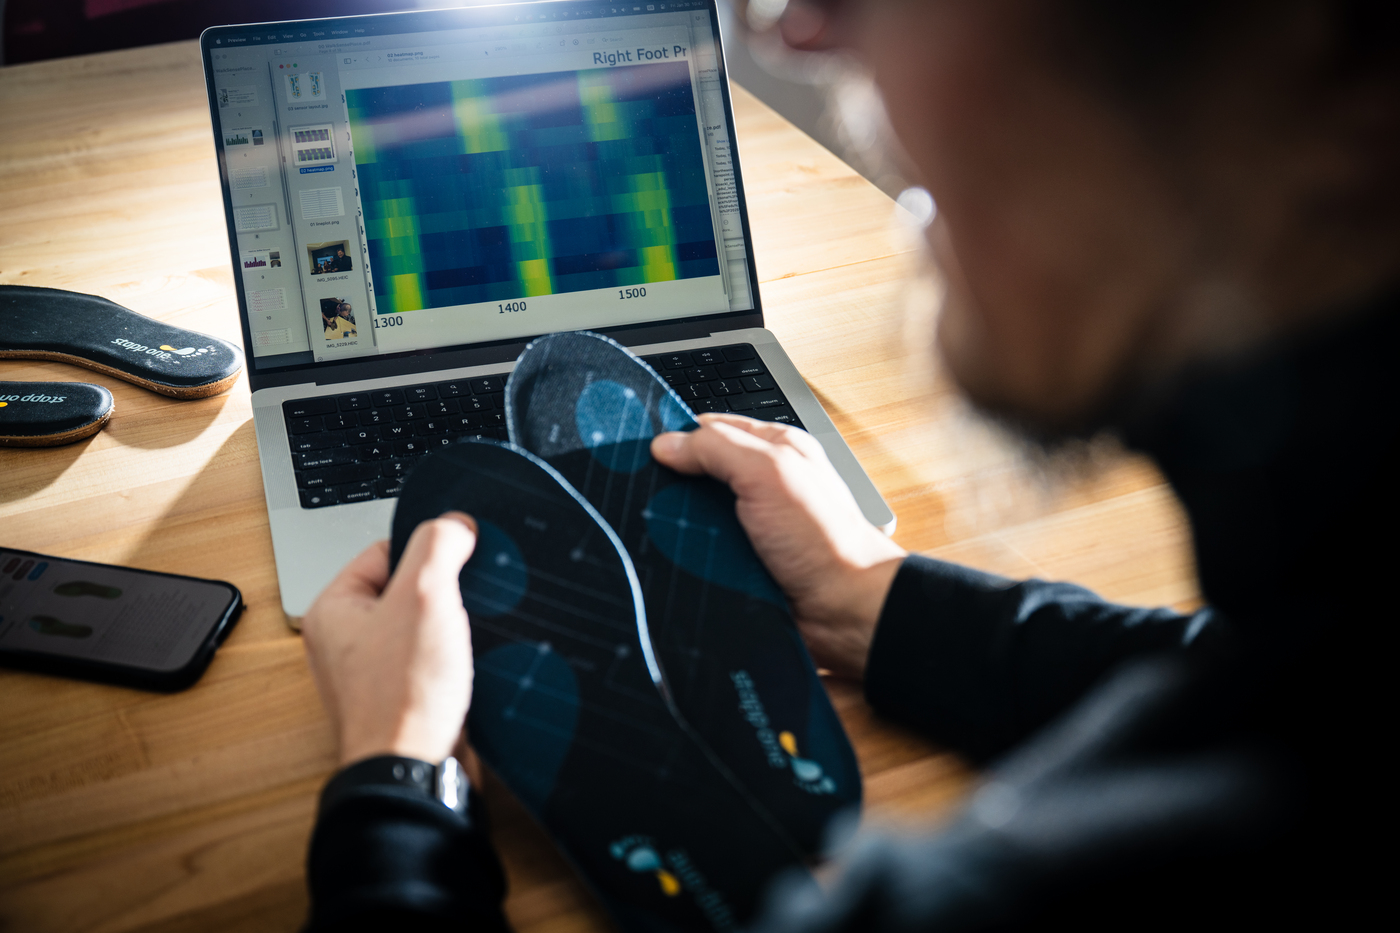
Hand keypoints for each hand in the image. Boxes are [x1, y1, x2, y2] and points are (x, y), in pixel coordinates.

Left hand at [301, 513, 477, 765]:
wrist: (415, 773)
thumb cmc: (404, 696)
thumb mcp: (425, 595)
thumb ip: (439, 545)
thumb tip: (456, 523)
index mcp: (334, 610)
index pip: (386, 550)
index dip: (428, 552)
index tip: (457, 562)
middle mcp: (346, 642)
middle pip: (409, 589)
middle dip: (444, 594)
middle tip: (461, 606)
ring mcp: (373, 674)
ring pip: (426, 627)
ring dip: (454, 629)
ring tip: (464, 641)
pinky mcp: (403, 700)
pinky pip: (435, 663)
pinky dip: (457, 661)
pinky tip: (470, 667)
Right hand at [651, 415, 905, 678]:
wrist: (845, 612)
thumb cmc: (824, 539)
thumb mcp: (770, 472)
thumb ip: (717, 448)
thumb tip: (666, 444)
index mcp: (772, 449)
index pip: (709, 430)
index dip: (676, 436)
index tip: (639, 449)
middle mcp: (759, 485)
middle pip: (695, 475)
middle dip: (669, 486)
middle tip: (642, 495)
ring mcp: (747, 527)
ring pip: (692, 518)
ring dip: (675, 526)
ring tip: (652, 531)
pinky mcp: (738, 564)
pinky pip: (698, 555)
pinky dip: (684, 558)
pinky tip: (669, 561)